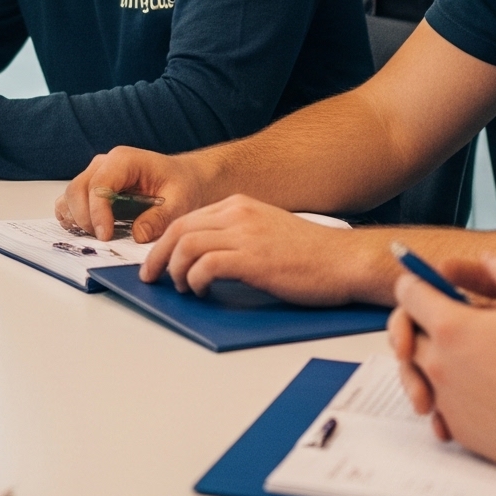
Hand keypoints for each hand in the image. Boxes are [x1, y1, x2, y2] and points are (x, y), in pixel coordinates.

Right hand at [54, 146, 211, 243]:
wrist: (185, 180)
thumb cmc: (183, 185)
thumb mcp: (181, 201)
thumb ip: (160, 218)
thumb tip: (138, 235)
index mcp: (124, 160)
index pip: (99, 184)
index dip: (98, 213)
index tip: (106, 236)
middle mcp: (104, 165)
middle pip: (77, 190)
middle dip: (85, 219)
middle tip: (103, 241)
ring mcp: (95, 176)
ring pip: (69, 197)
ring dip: (77, 220)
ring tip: (98, 237)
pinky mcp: (91, 191)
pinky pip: (70, 204)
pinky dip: (74, 220)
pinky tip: (91, 233)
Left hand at [144, 195, 361, 301]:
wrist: (345, 261)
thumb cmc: (312, 255)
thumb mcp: (268, 232)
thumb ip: (238, 236)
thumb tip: (206, 258)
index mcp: (241, 205)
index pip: (187, 218)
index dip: (165, 241)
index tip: (157, 261)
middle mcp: (239, 214)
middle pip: (179, 229)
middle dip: (158, 255)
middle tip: (151, 276)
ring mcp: (245, 234)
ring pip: (186, 245)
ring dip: (176, 270)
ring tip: (181, 287)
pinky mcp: (252, 258)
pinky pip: (206, 264)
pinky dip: (195, 279)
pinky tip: (201, 290)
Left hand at [389, 254, 495, 471]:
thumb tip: (490, 259)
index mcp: (450, 327)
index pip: (408, 293)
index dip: (416, 281)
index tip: (427, 283)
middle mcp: (438, 365)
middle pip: (406, 336)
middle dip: (418, 324)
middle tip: (443, 321)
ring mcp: (446, 401)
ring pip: (418, 375)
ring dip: (429, 362)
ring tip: (454, 359)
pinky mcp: (460, 429)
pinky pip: (439, 409)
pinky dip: (446, 398)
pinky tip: (468, 392)